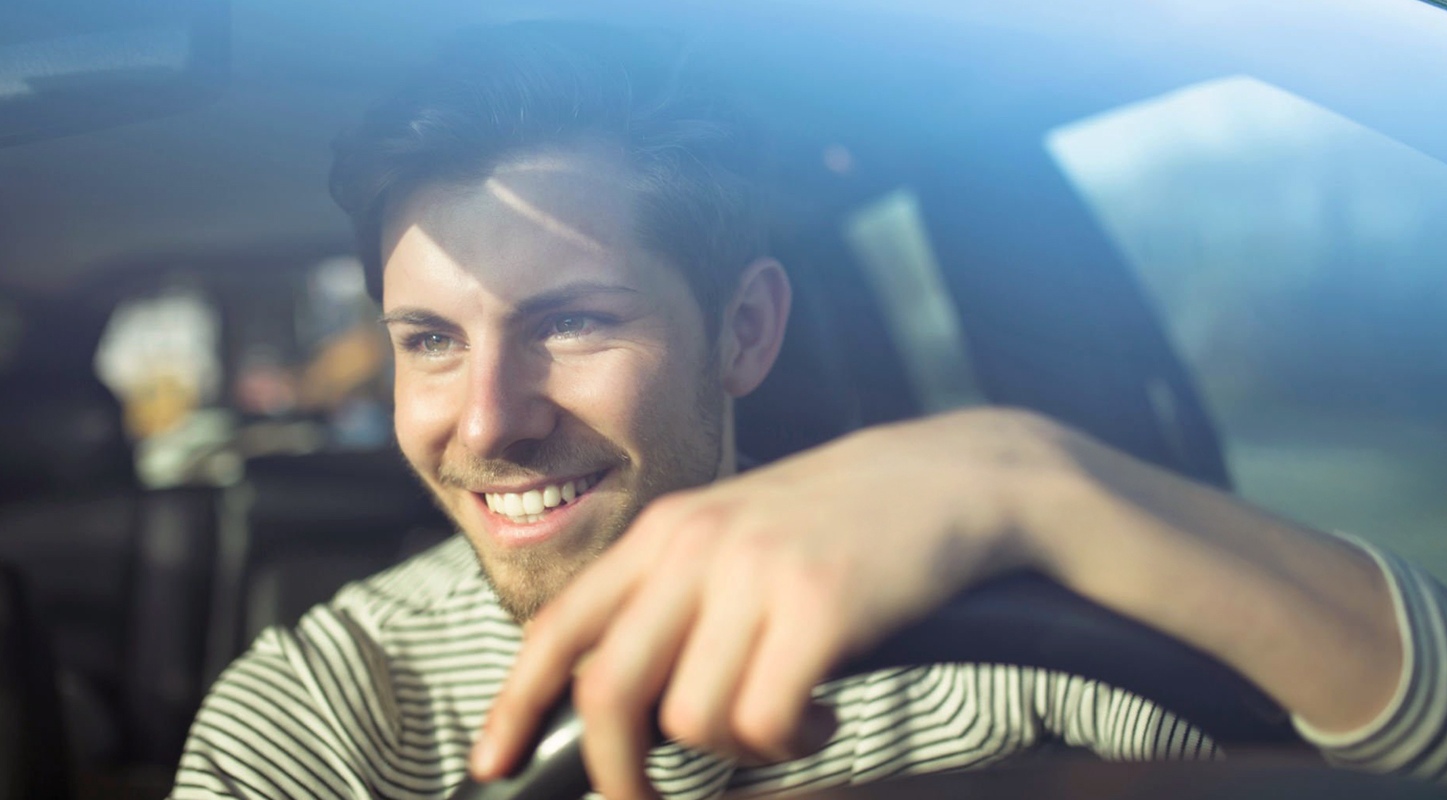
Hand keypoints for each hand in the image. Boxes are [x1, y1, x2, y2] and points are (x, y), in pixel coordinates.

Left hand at [469, 408, 1079, 799]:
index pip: (559, 626)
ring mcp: (754, 573)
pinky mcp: (817, 607)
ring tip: (787, 722)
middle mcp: (695, 546)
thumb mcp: (738, 532)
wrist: (955, 477)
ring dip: (738, 750)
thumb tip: (614, 695)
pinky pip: (762, 723)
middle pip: (608, 692)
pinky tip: (823, 714)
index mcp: (665, 530)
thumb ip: (672, 594)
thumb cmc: (843, 521)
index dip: (513, 704)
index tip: (491, 764)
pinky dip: (789, 743)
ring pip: (692, 721)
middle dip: (617, 774)